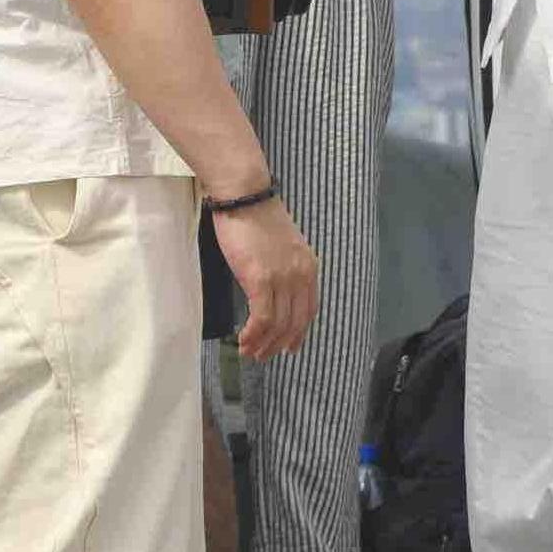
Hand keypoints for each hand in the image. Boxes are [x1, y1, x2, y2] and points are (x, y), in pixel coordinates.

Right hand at [215, 195, 315, 360]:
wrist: (243, 195)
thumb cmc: (254, 214)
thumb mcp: (280, 244)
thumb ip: (282, 266)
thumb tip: (271, 287)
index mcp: (308, 267)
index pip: (309, 310)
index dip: (299, 332)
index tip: (288, 346)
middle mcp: (301, 276)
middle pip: (295, 322)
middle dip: (279, 344)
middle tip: (263, 356)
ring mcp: (282, 279)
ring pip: (278, 324)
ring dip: (263, 343)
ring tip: (250, 352)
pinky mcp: (261, 280)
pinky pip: (261, 318)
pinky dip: (253, 334)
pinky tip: (243, 340)